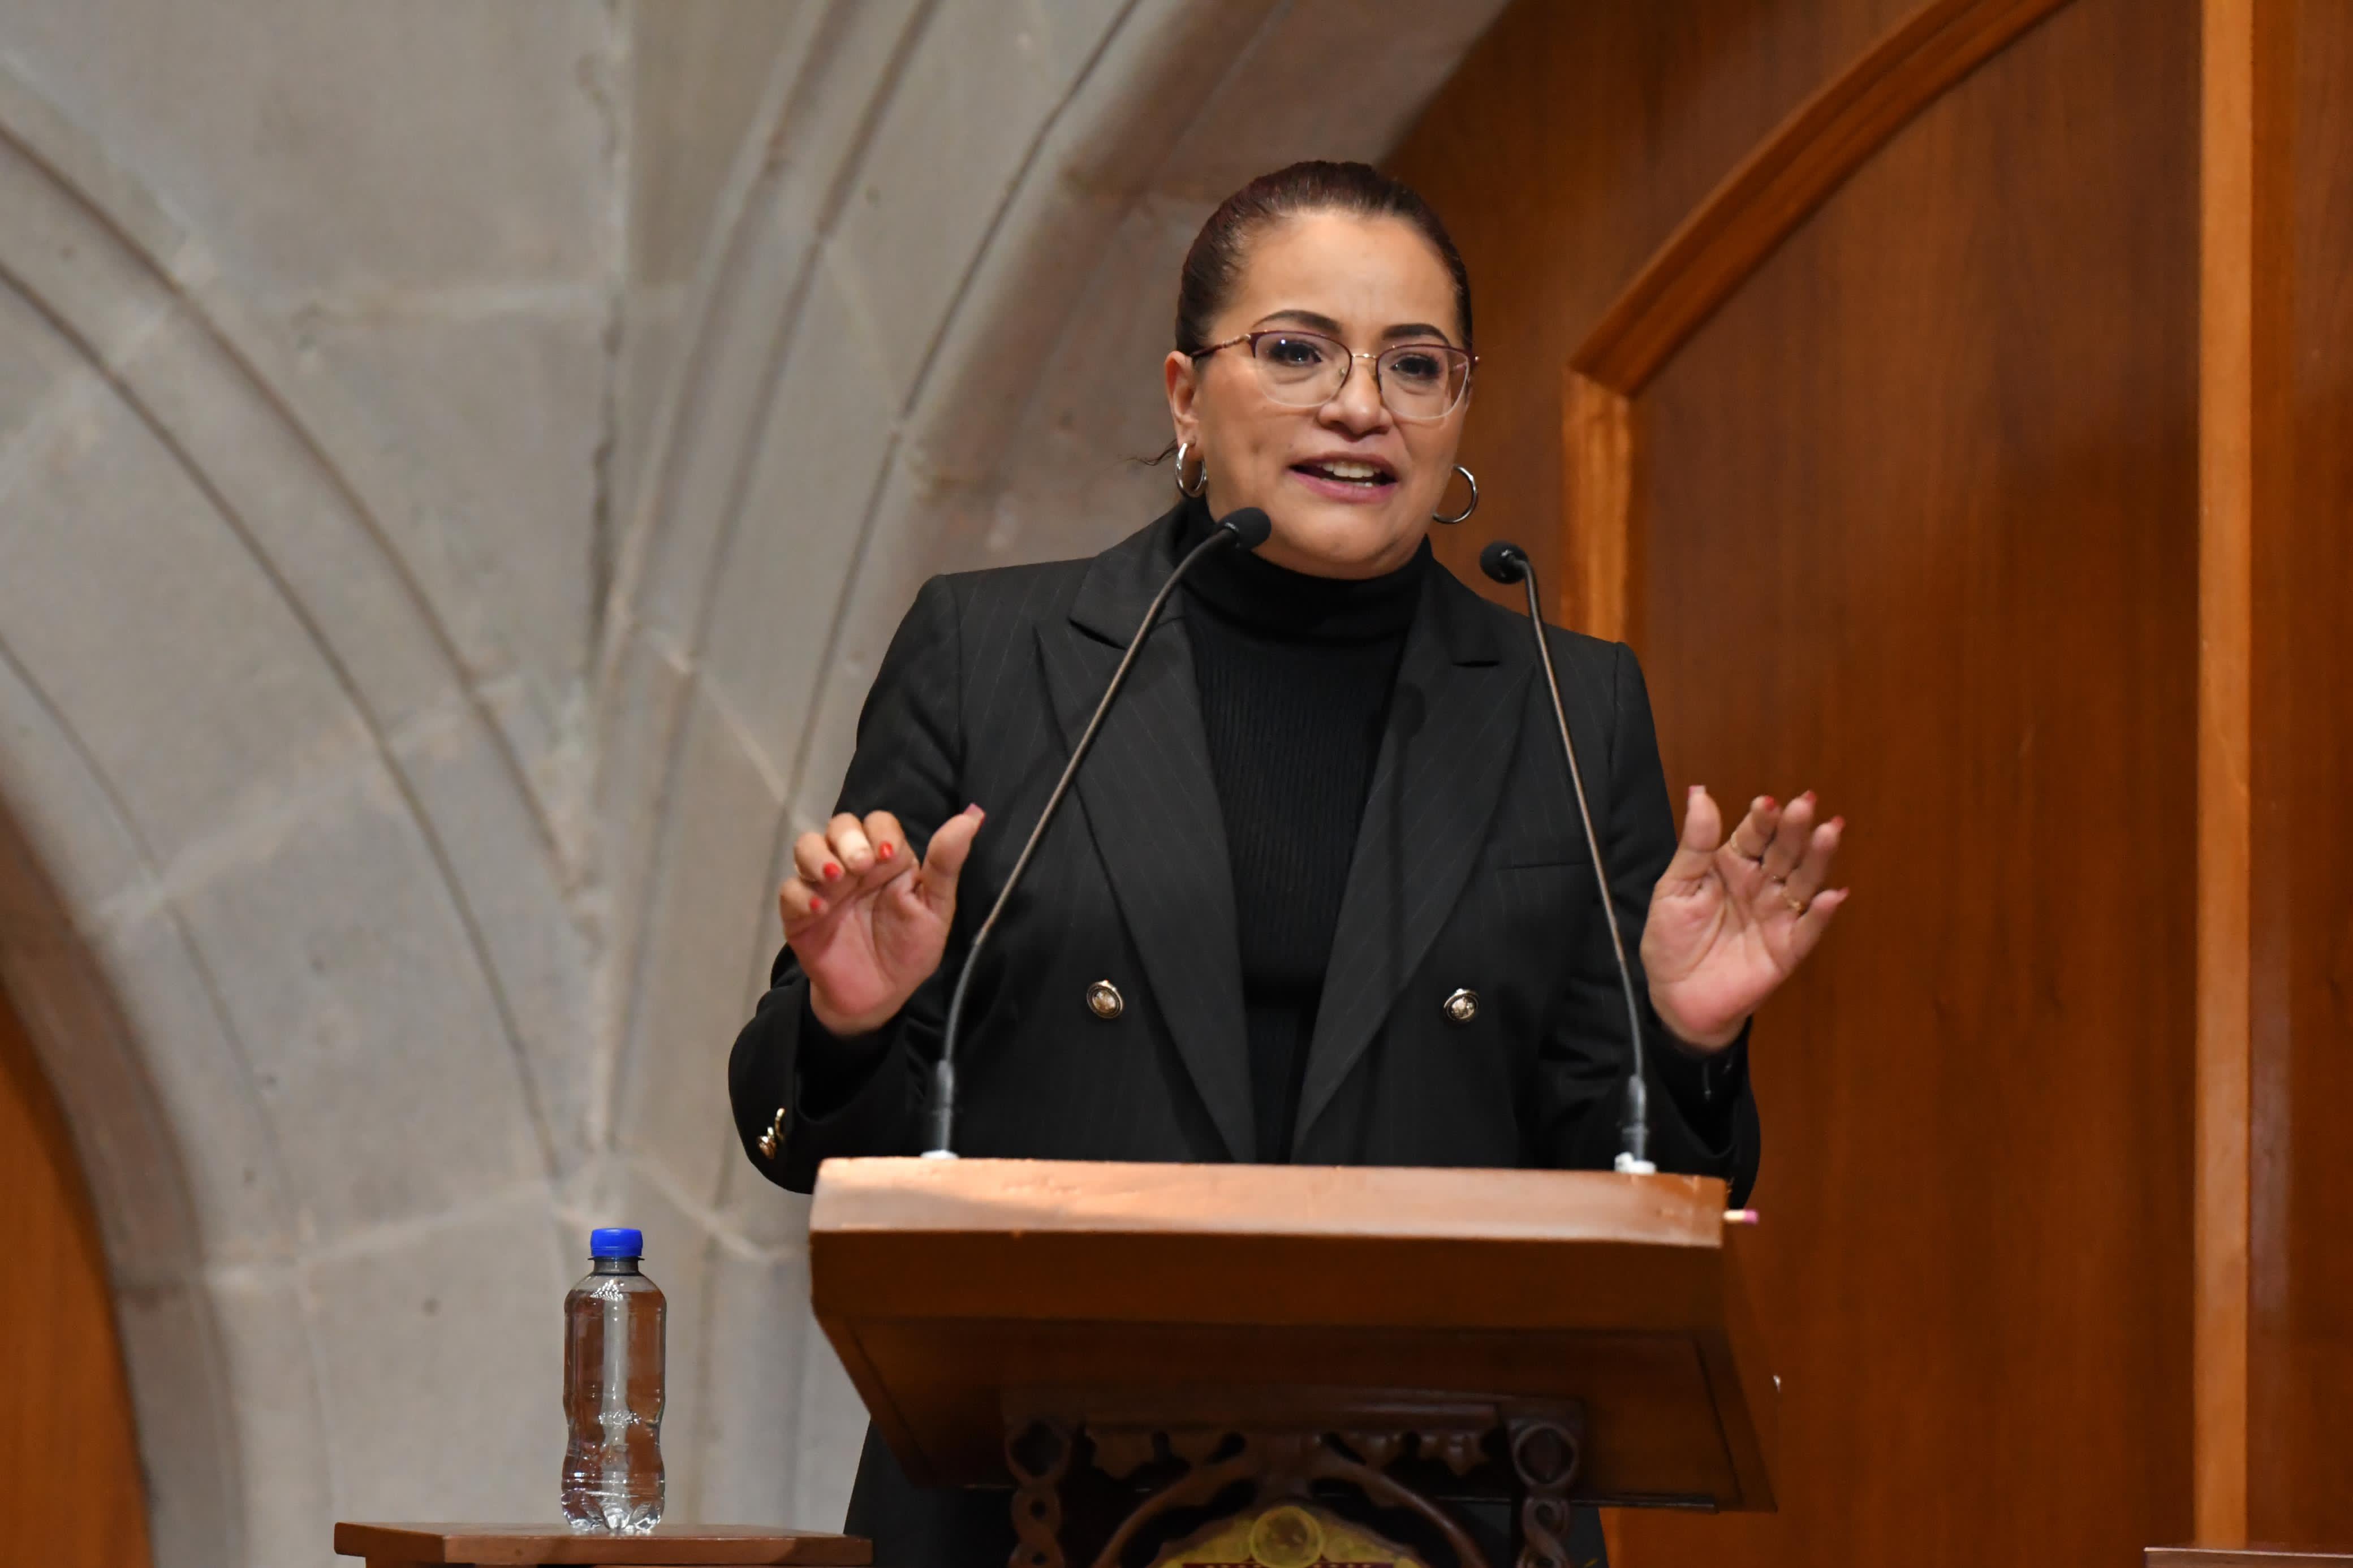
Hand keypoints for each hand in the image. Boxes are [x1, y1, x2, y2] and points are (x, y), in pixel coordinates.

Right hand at [781, 805, 983, 1034]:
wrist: (878, 997)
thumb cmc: (909, 949)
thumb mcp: (935, 909)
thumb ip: (946, 863)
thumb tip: (973, 816)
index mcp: (887, 860)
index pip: (878, 822)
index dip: (880, 831)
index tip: (889, 855)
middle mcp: (853, 866)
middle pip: (840, 826)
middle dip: (847, 838)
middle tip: (861, 867)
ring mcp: (823, 887)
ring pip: (806, 847)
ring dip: (817, 856)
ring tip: (835, 879)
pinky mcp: (799, 913)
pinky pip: (789, 891)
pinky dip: (800, 895)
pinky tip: (819, 911)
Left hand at [1640, 787, 1847, 1049]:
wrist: (1675, 997)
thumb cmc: (1672, 939)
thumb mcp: (1674, 888)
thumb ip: (1694, 845)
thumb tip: (1700, 793)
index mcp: (1734, 864)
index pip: (1754, 835)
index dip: (1762, 819)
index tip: (1767, 803)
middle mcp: (1763, 884)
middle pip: (1784, 852)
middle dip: (1795, 829)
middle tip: (1805, 805)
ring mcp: (1779, 915)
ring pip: (1804, 882)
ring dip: (1818, 859)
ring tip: (1829, 833)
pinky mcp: (1788, 949)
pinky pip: (1808, 929)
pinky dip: (1820, 914)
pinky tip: (1830, 896)